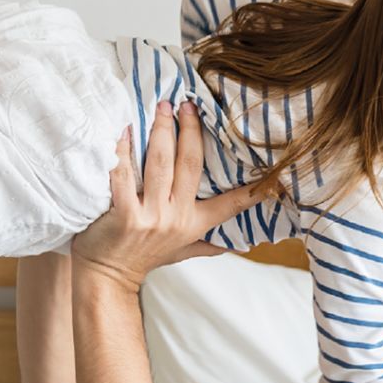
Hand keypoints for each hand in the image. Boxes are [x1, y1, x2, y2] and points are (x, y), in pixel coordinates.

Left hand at [71, 102, 262, 291]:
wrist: (108, 277)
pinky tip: (125, 129)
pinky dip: (123, 151)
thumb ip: (205, 244)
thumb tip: (234, 244)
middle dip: (192, 131)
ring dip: (162, 131)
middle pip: (190, 165)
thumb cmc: (143, 258)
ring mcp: (150, 216)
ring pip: (161, 164)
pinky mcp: (124, 214)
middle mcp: (176, 218)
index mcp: (194, 224)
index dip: (253, 189)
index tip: (274, 173)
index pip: (231, 204)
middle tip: (189, 104)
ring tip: (163, 106)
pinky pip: (124, 175)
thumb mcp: (180, 252)